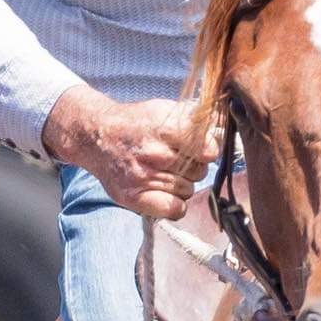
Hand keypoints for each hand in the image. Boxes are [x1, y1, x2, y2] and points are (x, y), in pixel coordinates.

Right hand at [41, 88, 208, 221]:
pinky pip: (176, 210)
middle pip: (199, 171)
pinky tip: (164, 191)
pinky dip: (175, 204)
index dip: (208, 149)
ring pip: (189, 190)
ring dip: (182, 184)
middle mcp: (154, 153)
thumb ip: (195, 121)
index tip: (201, 148)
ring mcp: (144, 178)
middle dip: (193, 166)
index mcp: (164, 128)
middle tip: (174, 159)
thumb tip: (222, 134)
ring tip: (163, 172)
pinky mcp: (135, 198)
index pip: (208, 149)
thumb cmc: (137, 124)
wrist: (98, 137)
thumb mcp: (164, 110)